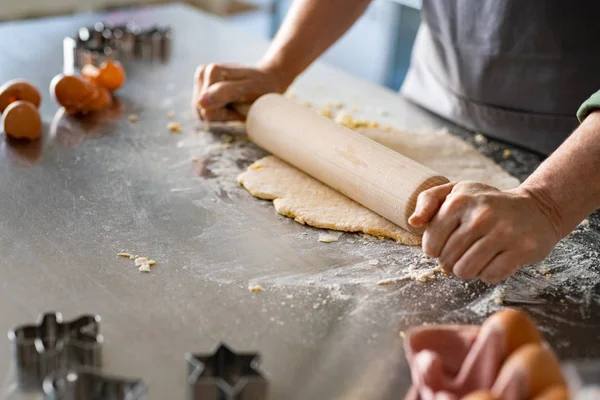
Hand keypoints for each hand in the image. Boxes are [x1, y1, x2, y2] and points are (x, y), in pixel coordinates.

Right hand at [192, 64, 284, 120]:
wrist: (267, 80)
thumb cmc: (262, 87)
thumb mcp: (249, 91)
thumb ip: (224, 94)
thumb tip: (201, 102)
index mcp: (212, 72)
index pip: (208, 110)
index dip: (226, 114)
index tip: (242, 106)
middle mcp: (202, 73)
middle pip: (202, 111)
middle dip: (222, 114)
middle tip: (240, 105)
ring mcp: (201, 81)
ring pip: (202, 113)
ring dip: (220, 114)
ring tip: (236, 104)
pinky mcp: (201, 89)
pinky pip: (204, 112)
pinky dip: (218, 113)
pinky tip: (230, 104)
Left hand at [408, 182, 562, 283]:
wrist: (536, 208)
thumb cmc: (487, 202)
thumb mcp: (456, 191)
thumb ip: (428, 201)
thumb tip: (413, 222)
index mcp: (459, 201)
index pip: (430, 243)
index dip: (434, 250)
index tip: (445, 244)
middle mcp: (481, 215)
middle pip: (447, 260)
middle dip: (451, 262)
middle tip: (463, 252)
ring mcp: (504, 233)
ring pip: (466, 271)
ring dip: (468, 270)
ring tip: (476, 257)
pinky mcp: (522, 249)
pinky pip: (491, 276)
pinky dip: (489, 274)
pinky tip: (495, 260)